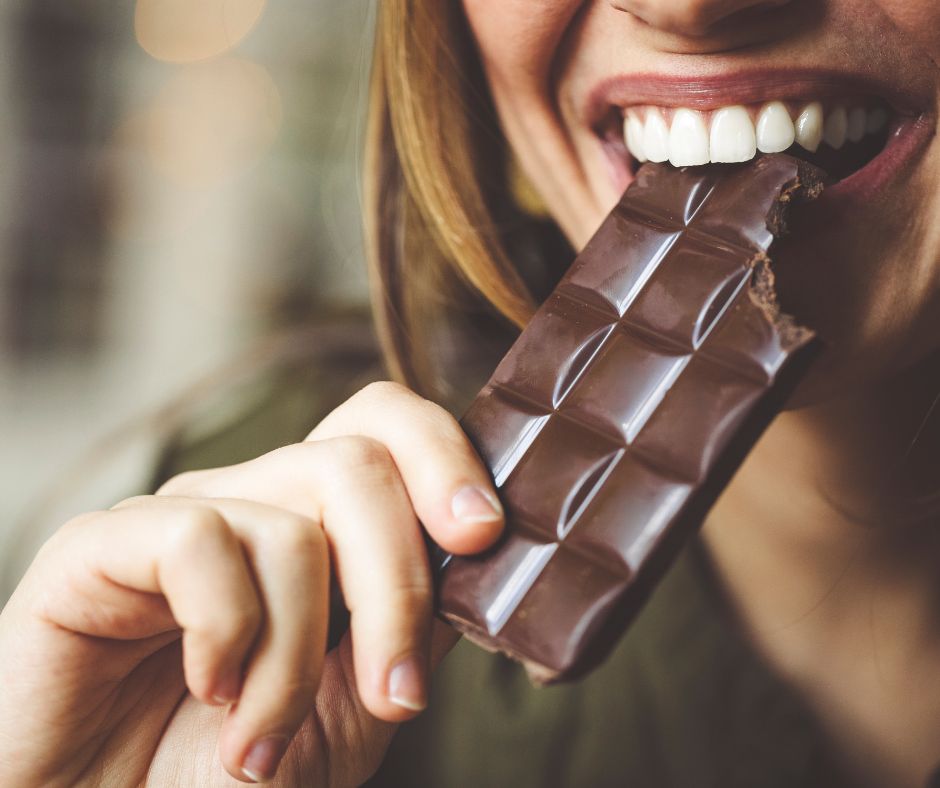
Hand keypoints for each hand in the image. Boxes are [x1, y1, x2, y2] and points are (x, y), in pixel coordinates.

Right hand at [0, 382, 503, 785]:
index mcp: (314, 527)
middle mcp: (251, 505)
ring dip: (298, 658)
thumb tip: (477, 560)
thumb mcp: (349, 709)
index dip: (444, 459)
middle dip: (399, 585)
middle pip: (358, 462)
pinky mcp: (100, 545)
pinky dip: (228, 634)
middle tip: (396, 694)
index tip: (484, 538)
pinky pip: (199, 540)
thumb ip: (410, 628)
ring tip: (266, 742)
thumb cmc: (222, 774)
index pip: (384, 428)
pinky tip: (208, 691)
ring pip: (292, 522)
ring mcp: (180, 517)